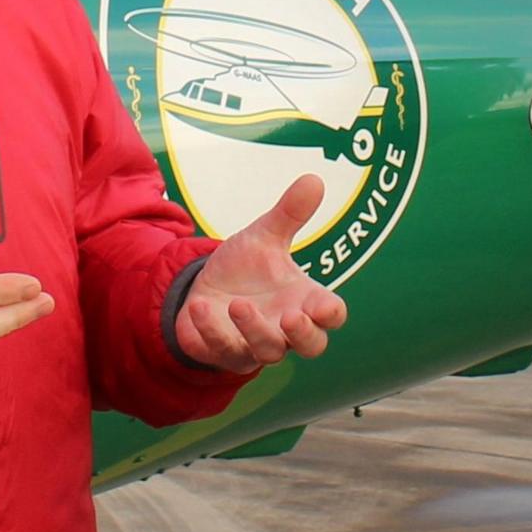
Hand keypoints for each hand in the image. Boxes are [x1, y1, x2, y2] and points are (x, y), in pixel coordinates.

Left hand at [173, 174, 350, 369]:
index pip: (330, 314)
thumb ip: (289, 213)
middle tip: (292, 318)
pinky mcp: (224, 352)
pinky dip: (212, 330)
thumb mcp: (264, 237)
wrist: (203, 289)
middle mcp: (285, 327)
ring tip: (237, 303)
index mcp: (303, 300)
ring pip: (267, 351)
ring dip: (254, 329)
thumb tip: (314, 179)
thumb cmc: (244, 269)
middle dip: (304, 335)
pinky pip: (222, 349)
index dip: (331, 313)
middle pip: (312, 346)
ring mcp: (256, 344)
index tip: (325, 306)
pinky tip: (200, 307)